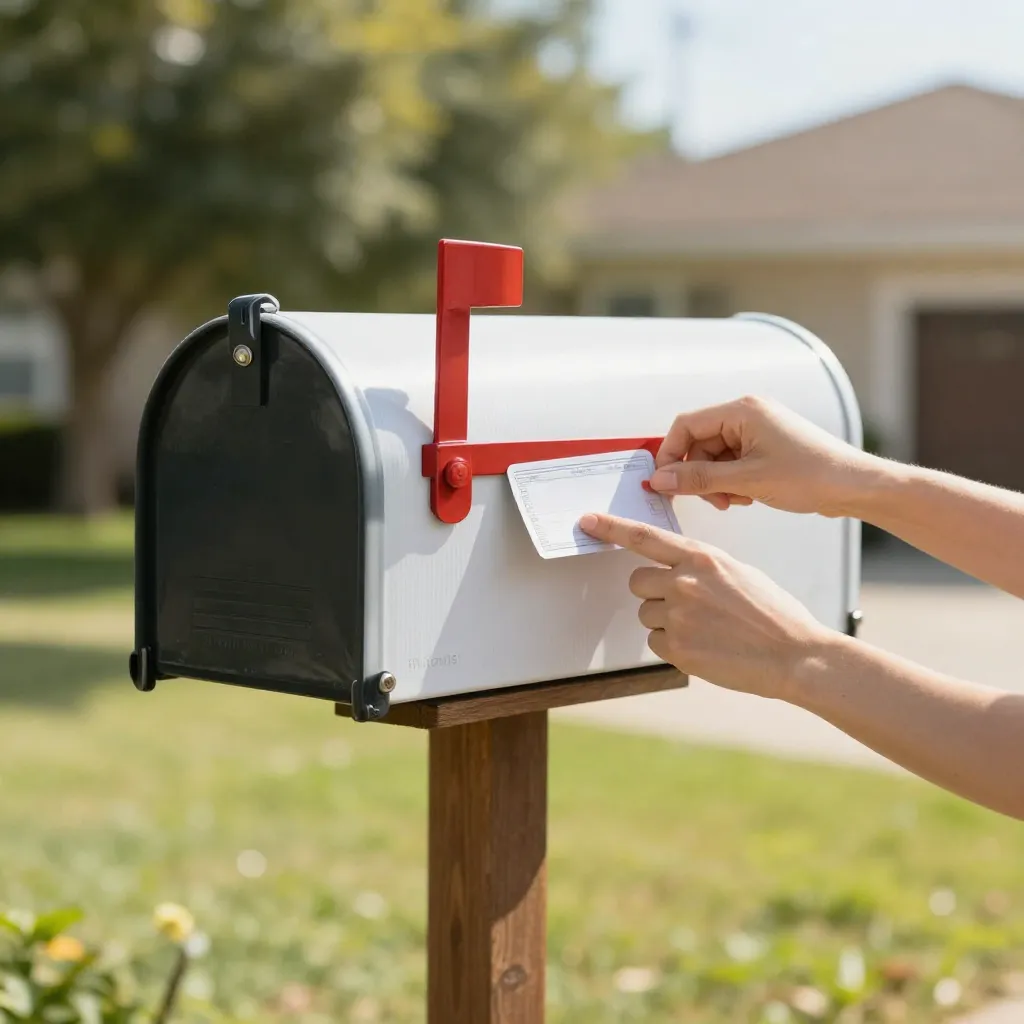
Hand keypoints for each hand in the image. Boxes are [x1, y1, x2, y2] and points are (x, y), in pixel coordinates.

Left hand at [577, 512, 831, 698]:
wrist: (795, 655)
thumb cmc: (774, 613)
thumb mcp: (739, 572)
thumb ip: (701, 567)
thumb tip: (676, 572)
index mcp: (702, 557)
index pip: (644, 537)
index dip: (611, 528)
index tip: (587, 521)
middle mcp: (684, 582)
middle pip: (637, 582)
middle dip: (654, 592)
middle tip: (687, 605)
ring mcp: (678, 616)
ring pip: (647, 614)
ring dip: (666, 622)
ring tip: (706, 629)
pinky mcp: (677, 649)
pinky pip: (656, 643)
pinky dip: (674, 647)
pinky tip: (706, 647)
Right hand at [648, 395, 872, 516]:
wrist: (854, 486)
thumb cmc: (812, 474)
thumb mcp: (746, 480)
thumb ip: (699, 479)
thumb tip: (662, 479)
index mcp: (742, 411)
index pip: (686, 425)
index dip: (670, 454)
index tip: (664, 481)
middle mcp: (748, 414)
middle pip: (699, 443)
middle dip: (698, 474)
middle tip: (709, 499)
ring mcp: (758, 430)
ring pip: (715, 456)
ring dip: (716, 482)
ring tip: (735, 500)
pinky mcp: (766, 447)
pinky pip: (733, 462)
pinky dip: (732, 481)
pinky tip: (747, 496)